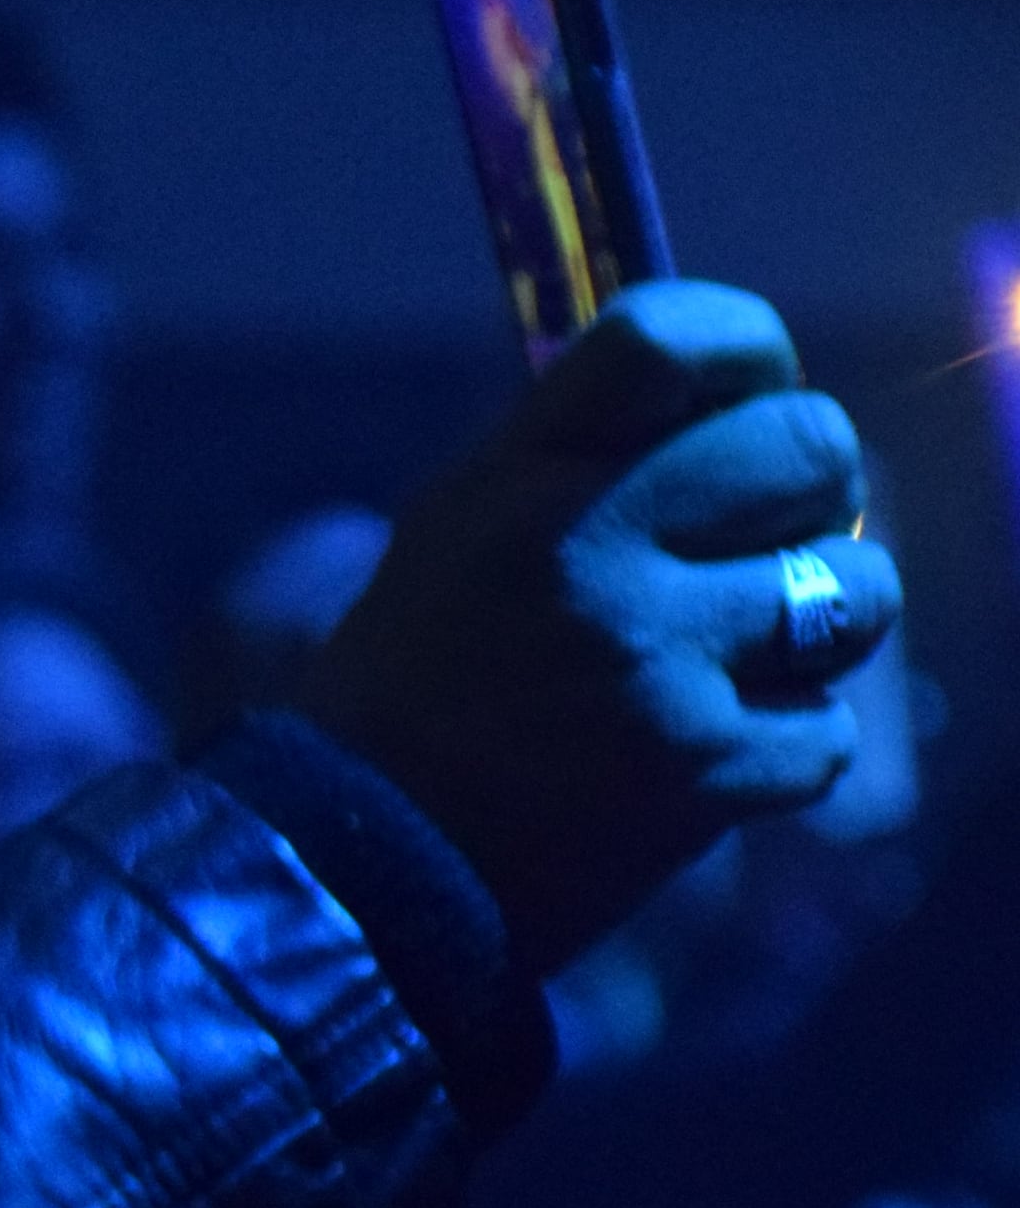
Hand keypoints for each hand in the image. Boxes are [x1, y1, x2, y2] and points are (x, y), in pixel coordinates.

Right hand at [299, 282, 898, 974]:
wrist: (351, 869)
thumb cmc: (410, 692)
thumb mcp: (456, 531)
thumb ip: (580, 458)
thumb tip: (740, 403)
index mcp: (519, 478)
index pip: (674, 337)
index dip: (746, 351)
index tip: (745, 399)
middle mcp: (590, 550)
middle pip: (810, 445)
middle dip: (810, 497)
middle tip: (757, 548)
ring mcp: (652, 663)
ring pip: (855, 592)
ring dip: (815, 630)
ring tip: (738, 664)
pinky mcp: (698, 771)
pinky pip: (824, 733)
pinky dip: (778, 754)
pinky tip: (702, 763)